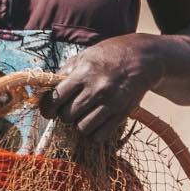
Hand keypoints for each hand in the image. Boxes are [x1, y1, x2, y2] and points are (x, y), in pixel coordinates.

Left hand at [44, 35, 162, 145]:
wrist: (143, 58)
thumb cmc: (110, 55)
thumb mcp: (85, 56)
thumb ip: (66, 72)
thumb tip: (47, 89)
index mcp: (84, 72)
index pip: (56, 97)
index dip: (47, 108)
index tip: (47, 111)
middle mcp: (97, 88)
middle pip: (67, 115)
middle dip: (64, 115)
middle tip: (69, 109)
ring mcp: (111, 102)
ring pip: (82, 128)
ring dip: (79, 124)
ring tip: (83, 114)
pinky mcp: (122, 113)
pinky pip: (100, 135)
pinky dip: (94, 132)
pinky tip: (95, 121)